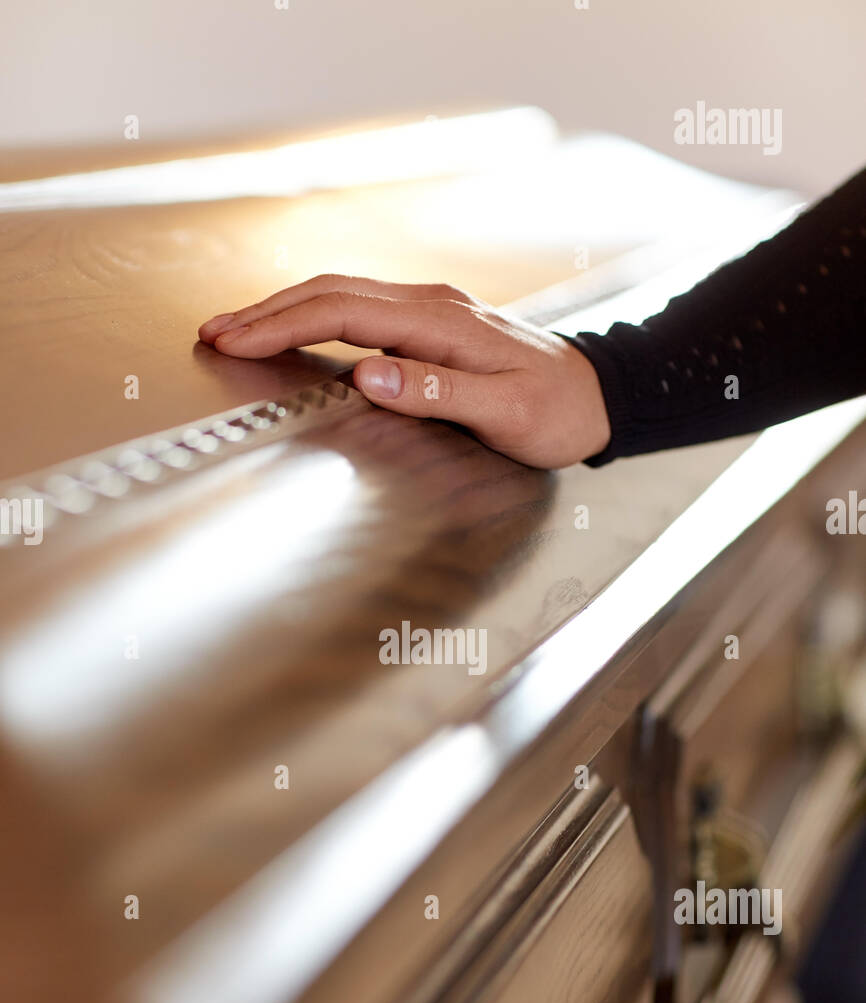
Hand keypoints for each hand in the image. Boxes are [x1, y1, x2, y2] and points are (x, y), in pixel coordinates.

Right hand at [198, 276, 609, 468]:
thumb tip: (369, 375)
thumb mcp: (503, 413)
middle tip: (212, 333)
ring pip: (340, 295)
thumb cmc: (554, 412)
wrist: (596, 396)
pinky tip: (294, 329)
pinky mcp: (430, 323)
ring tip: (237, 329)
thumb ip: (436, 393)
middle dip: (266, 311)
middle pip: (330, 292)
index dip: (281, 325)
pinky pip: (358, 308)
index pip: (341, 311)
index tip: (234, 341)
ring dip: (284, 309)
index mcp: (440, 321)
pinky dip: (314, 316)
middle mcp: (430, 304)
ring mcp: (429, 310)